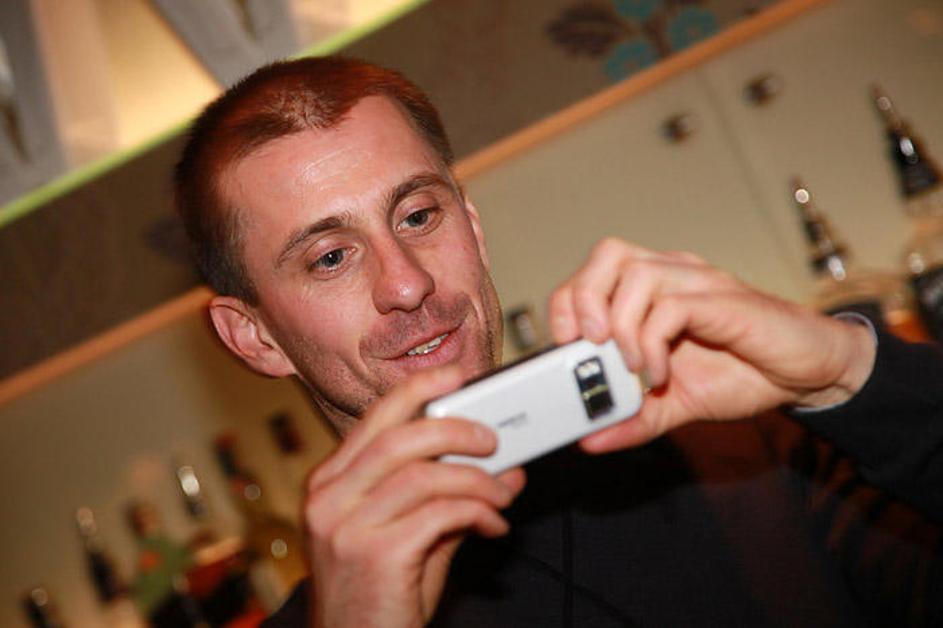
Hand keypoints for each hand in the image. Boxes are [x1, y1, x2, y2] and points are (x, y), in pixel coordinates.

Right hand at [302, 365, 526, 627]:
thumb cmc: (380, 594)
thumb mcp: (408, 536)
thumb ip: (449, 496)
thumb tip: (504, 467)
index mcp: (329, 483)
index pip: (375, 419)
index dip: (417, 390)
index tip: (455, 375)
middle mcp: (328, 498)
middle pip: (399, 438)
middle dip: (456, 429)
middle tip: (493, 440)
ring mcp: (346, 526)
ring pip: (424, 474)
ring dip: (477, 479)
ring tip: (503, 493)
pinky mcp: (374, 555)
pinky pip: (440, 513)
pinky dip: (478, 512)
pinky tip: (494, 525)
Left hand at [548, 238, 875, 452]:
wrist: (810, 373)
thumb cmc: (744, 374)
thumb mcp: (675, 404)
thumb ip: (633, 418)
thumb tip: (589, 440)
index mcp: (654, 289)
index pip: (594, 272)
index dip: (568, 302)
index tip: (565, 347)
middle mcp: (674, 274)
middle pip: (608, 254)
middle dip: (583, 299)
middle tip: (588, 345)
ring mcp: (700, 283)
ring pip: (637, 274)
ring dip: (621, 326)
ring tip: (631, 368)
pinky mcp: (725, 301)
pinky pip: (674, 306)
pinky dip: (653, 343)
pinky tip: (660, 374)